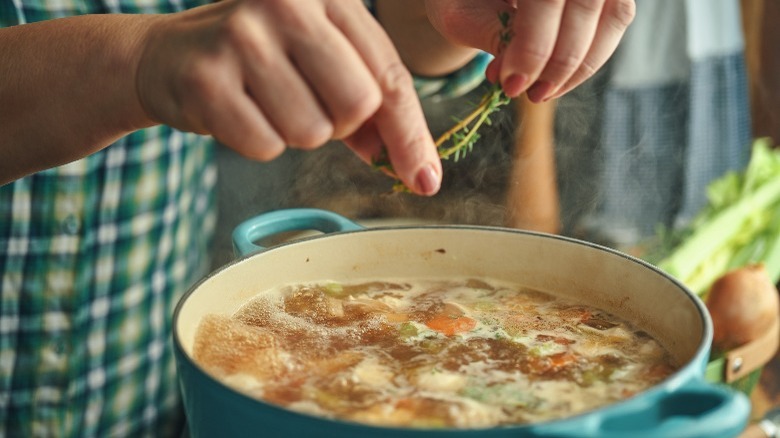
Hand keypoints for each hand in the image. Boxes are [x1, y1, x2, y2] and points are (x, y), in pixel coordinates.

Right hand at [136, 0, 441, 194]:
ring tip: (264, 102)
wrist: (166, 56)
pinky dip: (258, 143)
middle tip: (305, 105)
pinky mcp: (206, 76)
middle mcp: (288, 2)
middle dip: (339, 126)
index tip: (424, 179)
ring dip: (294, 134)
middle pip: (357, 105)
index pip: (390, 75)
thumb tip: (417, 168)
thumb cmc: (260, 63)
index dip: (410, 135)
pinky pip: (266, 146)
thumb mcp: (321, 65)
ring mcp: (243, 35)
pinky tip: (237, 111)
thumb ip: (371, 108)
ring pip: (312, 132)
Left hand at [424, 0, 635, 101]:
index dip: (533, 45)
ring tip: (540, 93)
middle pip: (586, 5)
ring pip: (613, 16)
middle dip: (558, 61)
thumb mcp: (462, 12)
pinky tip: (555, 80)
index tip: (511, 83)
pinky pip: (616, 23)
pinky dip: (589, 59)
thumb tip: (520, 76)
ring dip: (579, 66)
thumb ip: (490, 35)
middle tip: (527, 94)